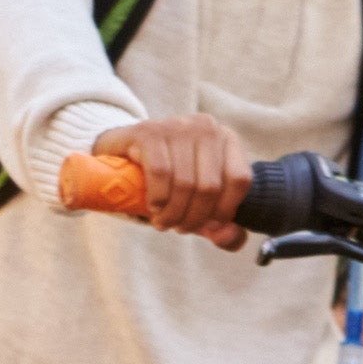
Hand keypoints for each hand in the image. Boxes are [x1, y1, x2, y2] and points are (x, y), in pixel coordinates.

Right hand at [91, 115, 252, 249]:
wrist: (123, 152)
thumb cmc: (169, 178)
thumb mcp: (198, 201)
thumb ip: (221, 225)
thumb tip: (229, 237)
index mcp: (227, 140)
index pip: (240, 179)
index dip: (225, 210)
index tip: (208, 227)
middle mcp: (206, 127)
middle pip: (210, 185)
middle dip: (194, 217)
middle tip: (179, 228)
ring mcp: (177, 126)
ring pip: (184, 182)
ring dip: (173, 213)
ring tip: (164, 223)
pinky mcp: (149, 132)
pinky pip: (160, 173)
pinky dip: (157, 198)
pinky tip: (153, 208)